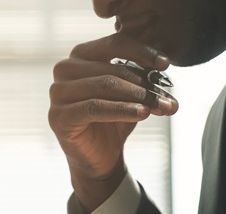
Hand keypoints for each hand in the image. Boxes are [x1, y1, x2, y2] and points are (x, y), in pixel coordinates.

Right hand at [49, 34, 178, 211]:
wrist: (99, 157)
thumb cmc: (114, 120)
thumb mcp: (132, 94)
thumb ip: (145, 79)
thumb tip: (166, 69)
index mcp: (80, 55)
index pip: (113, 44)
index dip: (142, 52)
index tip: (166, 64)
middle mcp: (64, 69)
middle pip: (111, 69)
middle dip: (144, 84)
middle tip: (167, 98)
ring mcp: (58, 93)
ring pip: (103, 85)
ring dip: (137, 96)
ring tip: (159, 107)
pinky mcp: (58, 116)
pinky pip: (94, 107)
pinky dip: (121, 110)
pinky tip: (142, 113)